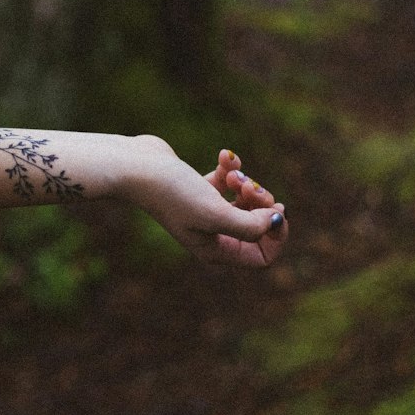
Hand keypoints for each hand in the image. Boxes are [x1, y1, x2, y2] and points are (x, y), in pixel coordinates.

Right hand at [130, 142, 287, 267]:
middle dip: (261, 202)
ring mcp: (205, 212)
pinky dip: (232, 168)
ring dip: (246, 182)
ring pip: (246, 202)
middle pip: (258, 226)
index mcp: (215, 251)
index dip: (276, 236)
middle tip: (251, 187)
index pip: (262, 257)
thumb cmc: (173, 193)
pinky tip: (224, 156)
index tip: (275, 212)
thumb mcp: (216, 213)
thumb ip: (250, 224)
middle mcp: (211, 235)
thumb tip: (275, 221)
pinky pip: (230, 181)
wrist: (137, 166)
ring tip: (232, 174)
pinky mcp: (200, 189)